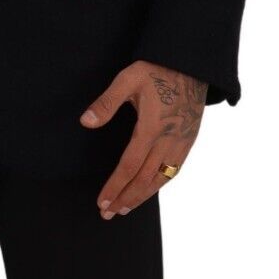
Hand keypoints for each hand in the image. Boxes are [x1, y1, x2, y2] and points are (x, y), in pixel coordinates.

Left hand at [80, 61, 207, 218]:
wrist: (192, 64)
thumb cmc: (157, 69)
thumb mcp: (128, 79)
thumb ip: (107, 102)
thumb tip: (86, 122)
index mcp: (151, 128)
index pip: (130, 166)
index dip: (115, 186)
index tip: (102, 201)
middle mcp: (169, 140)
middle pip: (145, 179)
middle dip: (125, 198)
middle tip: (108, 213)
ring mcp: (182, 142)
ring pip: (162, 179)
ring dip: (142, 196)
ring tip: (125, 209)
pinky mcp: (189, 140)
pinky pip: (175, 170)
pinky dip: (160, 185)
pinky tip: (149, 191)